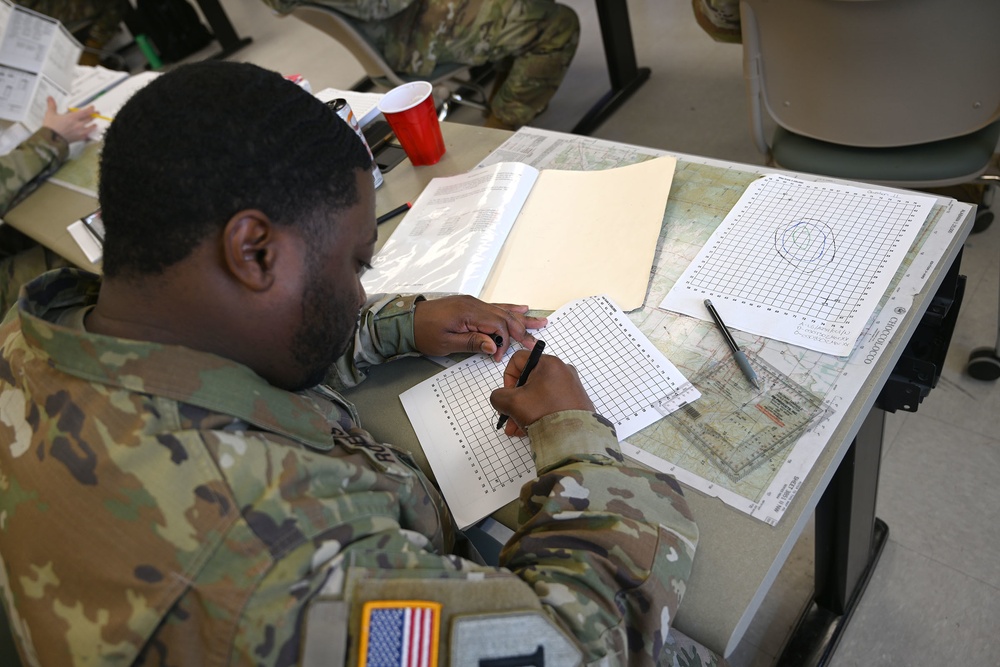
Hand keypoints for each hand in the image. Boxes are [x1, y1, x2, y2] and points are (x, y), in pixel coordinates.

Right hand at [42, 97, 96, 143]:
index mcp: (72, 117)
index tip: (92, 108)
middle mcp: (78, 124)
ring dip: (93, 125)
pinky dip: (89, 134)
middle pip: (89, 119)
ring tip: (95, 124)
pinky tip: (89, 134)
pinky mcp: (78, 139)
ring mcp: (79, 132)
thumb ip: (52, 106)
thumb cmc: (51, 128)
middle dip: (94, 115)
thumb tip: (50, 98)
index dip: (90, 109)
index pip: (85, 112)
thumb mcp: (50, 114)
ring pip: (90, 128)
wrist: (51, 140)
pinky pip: (86, 136)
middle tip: (97, 113)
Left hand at [413, 296, 546, 361]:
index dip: (503, 342)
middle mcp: (474, 304)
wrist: (408, 320)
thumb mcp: (446, 343)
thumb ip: (472, 343)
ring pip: (503, 311)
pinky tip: (522, 309)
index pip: (496, 326)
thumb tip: (494, 346)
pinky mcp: (471, 305)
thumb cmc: (424, 333)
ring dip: (521, 319)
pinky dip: (509, 309)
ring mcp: (473, 303)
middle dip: (521, 331)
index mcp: (468, 313)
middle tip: (535, 343)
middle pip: (504, 317)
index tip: (498, 356)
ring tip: (541, 322)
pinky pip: (495, 306)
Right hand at [490, 351, 593, 436]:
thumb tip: (501, 398)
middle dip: (516, 400)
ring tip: (518, 428)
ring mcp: (571, 386)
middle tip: (509, 415)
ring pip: (539, 394)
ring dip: (525, 409)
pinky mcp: (576, 401)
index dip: (508, 377)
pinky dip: (540, 412)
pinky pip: (551, 402)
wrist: (572, 438)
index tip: (509, 395)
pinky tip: (532, 428)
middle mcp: (563, 370)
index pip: (518, 360)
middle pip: (529, 380)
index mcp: (549, 363)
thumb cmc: (544, 414)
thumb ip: (498, 396)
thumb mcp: (512, 403)